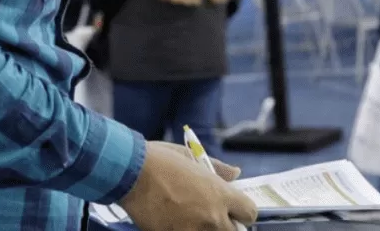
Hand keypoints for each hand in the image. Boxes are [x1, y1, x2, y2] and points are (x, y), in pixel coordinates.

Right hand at [119, 141, 256, 230]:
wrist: (130, 173)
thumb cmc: (160, 160)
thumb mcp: (191, 157)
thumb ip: (217, 168)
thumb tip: (235, 173)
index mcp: (219, 193)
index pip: (249, 213)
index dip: (242, 211)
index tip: (232, 209)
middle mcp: (212, 216)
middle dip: (227, 225)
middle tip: (211, 217)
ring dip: (206, 229)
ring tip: (192, 219)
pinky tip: (175, 223)